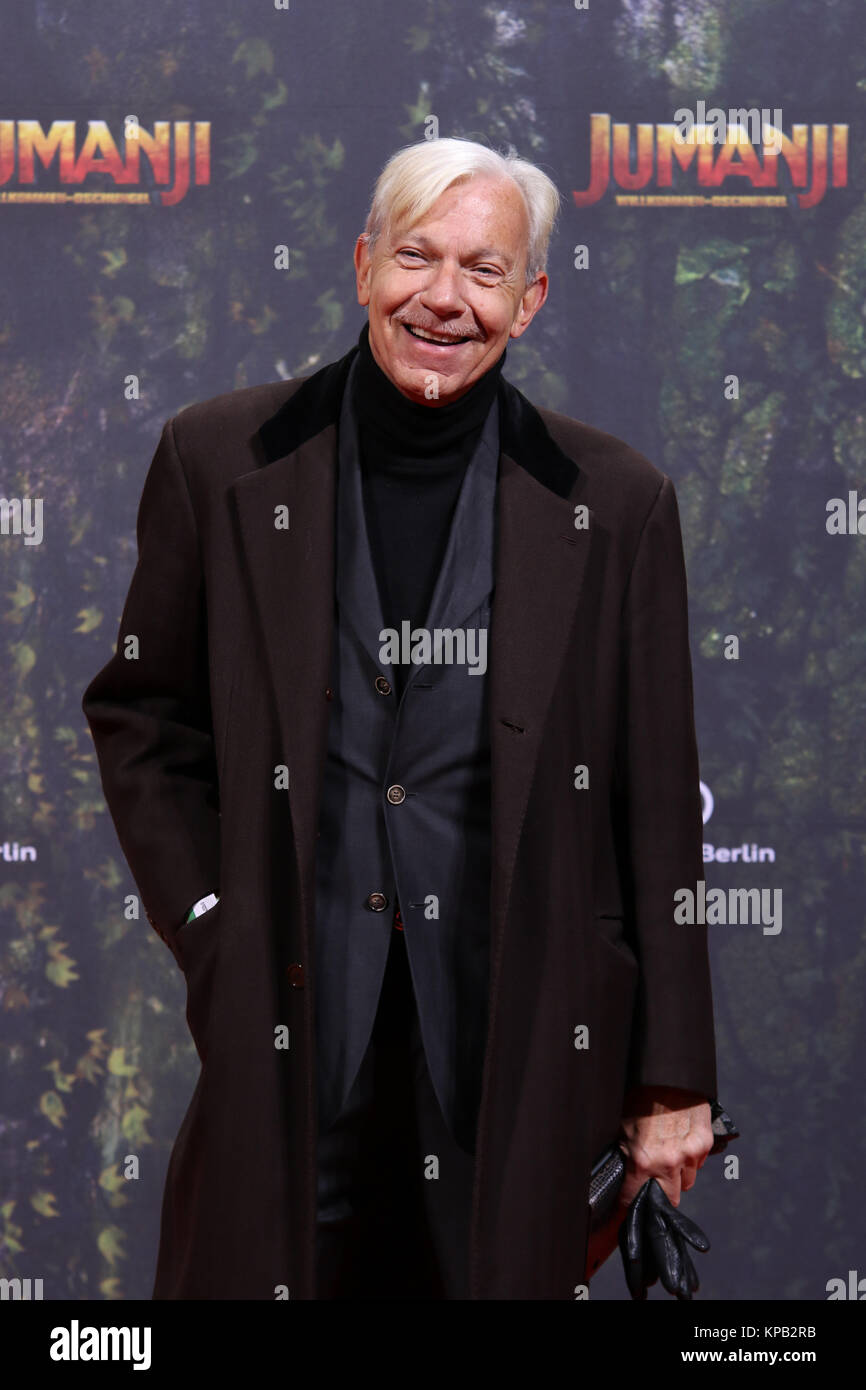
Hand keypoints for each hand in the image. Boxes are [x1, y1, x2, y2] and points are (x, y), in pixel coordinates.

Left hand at [618, 1085, 713, 1207]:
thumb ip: (623, 1157)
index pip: (635, 1201)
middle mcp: (669, 1163)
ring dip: (677, 1174)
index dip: (628, 1203)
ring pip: (687, 1182)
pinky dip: (690, 1158)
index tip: (627, 1203)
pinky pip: (698, 1164)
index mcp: (643, 1161)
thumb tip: (617, 1175)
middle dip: (659, 1194)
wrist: (666, 1073)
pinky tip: (680, 1141)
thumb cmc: (640, 1096)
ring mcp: (690, 1154)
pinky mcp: (704, 1143)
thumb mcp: (620, 1128)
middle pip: (669, 1200)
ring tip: (667, 1152)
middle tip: (651, 1179)